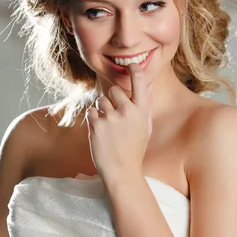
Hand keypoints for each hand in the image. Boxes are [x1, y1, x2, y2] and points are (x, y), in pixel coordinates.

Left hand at [85, 63, 152, 182]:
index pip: (139, 81)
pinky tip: (101, 132)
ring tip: (108, 127)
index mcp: (142, 111)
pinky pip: (91, 111)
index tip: (130, 65)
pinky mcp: (96, 125)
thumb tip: (145, 86)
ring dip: (101, 110)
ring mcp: (111, 118)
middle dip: (112, 98)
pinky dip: (93, 119)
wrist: (122, 171)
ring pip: (100, 101)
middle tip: (114, 114)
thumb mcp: (146, 127)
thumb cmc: (135, 149)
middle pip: (114, 90)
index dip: (134, 70)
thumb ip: (144, 106)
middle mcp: (127, 111)